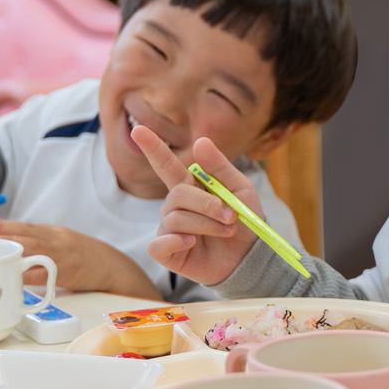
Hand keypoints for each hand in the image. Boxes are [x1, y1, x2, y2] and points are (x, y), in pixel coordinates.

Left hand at [0, 219, 156, 297]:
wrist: (112, 266)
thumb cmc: (84, 257)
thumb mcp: (63, 242)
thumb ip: (42, 242)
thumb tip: (13, 247)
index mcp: (53, 232)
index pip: (25, 226)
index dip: (4, 225)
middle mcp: (57, 240)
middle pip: (26, 235)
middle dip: (3, 234)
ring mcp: (63, 255)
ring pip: (34, 250)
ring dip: (12, 251)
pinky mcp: (68, 271)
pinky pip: (45, 273)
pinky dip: (29, 275)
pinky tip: (14, 276)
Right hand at [135, 126, 259, 285]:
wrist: (249, 258)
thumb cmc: (244, 222)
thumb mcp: (240, 190)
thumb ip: (220, 167)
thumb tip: (199, 141)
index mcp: (190, 187)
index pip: (165, 164)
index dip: (153, 148)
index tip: (138, 131)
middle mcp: (174, 206)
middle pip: (178, 195)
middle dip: (207, 204)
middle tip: (231, 216)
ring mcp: (168, 229)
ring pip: (175, 219)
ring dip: (206, 224)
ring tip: (227, 230)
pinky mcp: (166, 252)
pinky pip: (159, 243)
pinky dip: (176, 241)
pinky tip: (192, 243)